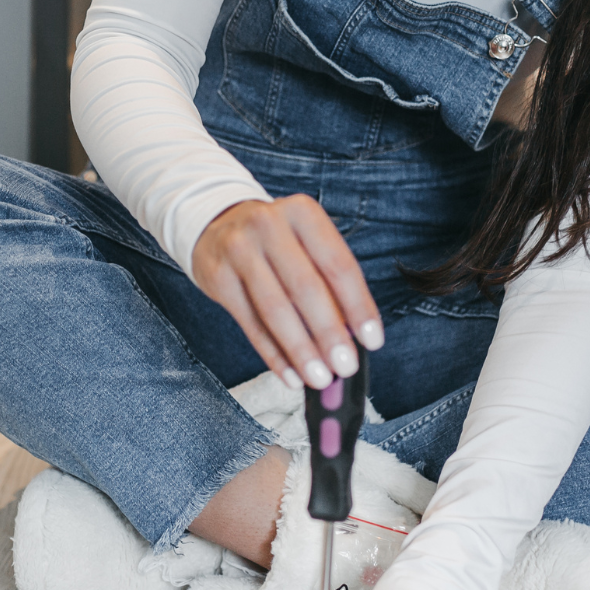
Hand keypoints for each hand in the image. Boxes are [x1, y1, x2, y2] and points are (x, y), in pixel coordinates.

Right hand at [191, 196, 381, 389]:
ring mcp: (239, 250)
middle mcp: (268, 225)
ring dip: (301, 350)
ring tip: (319, 377)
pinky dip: (273, 355)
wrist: (216, 225)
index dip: (358, 306)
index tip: (372, 340)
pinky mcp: (218, 276)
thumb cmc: (275, 240)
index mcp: (302, 212)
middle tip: (346, 366)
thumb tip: (350, 337)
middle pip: (306, 288)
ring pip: (275, 309)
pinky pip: (250, 324)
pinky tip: (291, 375)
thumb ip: (329, 283)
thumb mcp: (305, 243)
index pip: (338, 265)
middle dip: (329, 333)